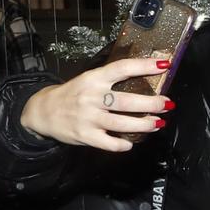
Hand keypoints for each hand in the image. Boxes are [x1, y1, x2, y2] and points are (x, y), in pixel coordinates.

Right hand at [19, 56, 171, 150]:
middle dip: (152, 103)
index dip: (144, 65)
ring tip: (158, 123)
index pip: (122, 68)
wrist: (42, 111)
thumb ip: (111, 80)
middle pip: (127, 100)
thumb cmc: (73, 95)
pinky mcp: (85, 135)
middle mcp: (92, 96)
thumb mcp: (89, 80)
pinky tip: (131, 143)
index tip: (164, 65)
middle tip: (167, 104)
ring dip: (145, 124)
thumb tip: (145, 78)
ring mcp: (88, 117)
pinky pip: (109, 143)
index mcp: (94, 78)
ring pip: (122, 123)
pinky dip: (123, 144)